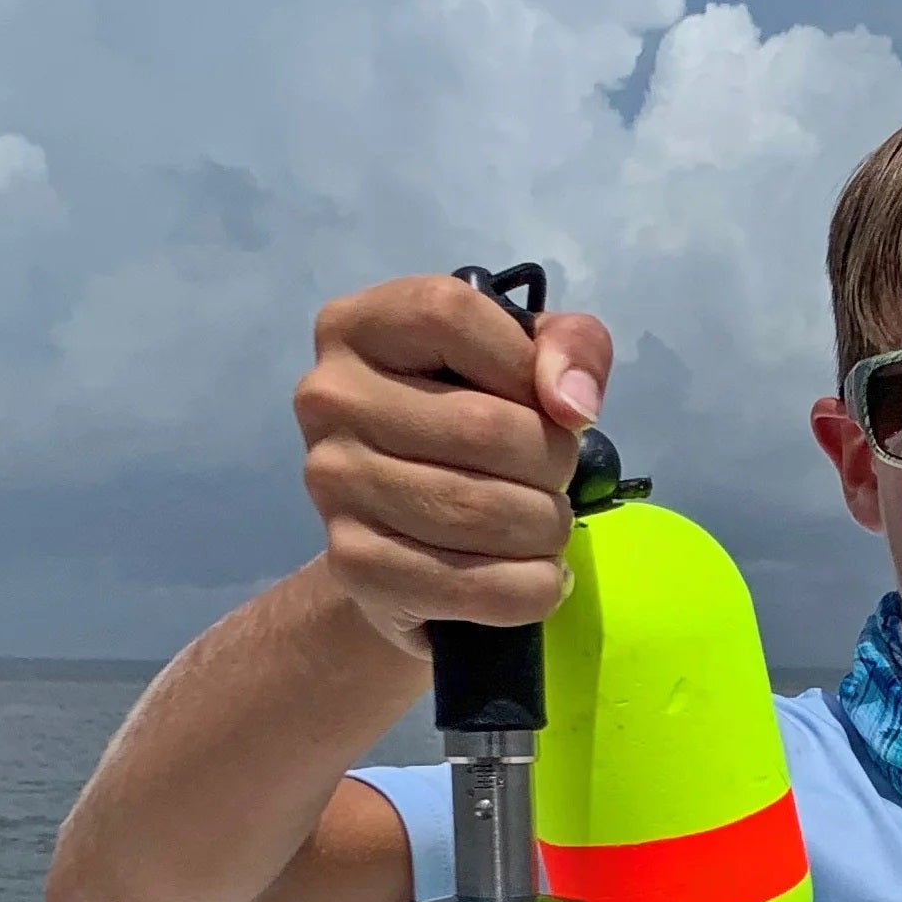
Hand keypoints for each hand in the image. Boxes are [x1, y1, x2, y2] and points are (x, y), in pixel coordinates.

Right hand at [295, 274, 614, 660]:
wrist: (399, 550)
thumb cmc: (465, 434)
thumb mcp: (523, 366)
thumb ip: (568, 348)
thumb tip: (572, 405)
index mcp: (357, 327)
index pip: (450, 313)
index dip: (524, 364)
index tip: (548, 404)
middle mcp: (329, 398)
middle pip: (482, 425)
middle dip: (552, 464)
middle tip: (554, 482)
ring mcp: (332, 484)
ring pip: (484, 510)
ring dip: (546, 529)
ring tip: (545, 529)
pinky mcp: (354, 564)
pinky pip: (477, 586)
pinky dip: (532, 588)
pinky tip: (536, 578)